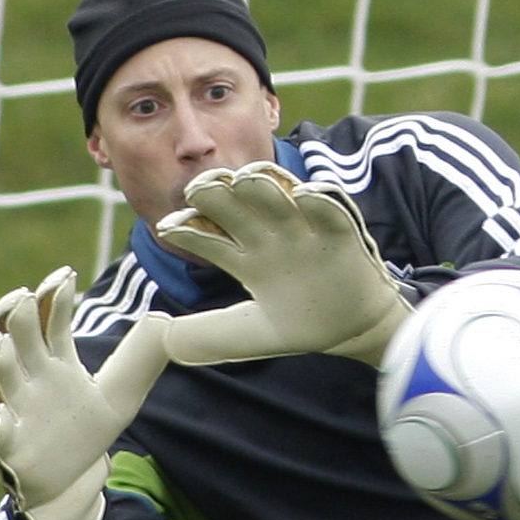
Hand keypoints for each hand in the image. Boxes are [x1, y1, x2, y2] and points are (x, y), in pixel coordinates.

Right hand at [0, 266, 170, 519]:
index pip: (51, 323)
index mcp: (52, 364)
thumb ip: (139, 361)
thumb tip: (165, 320)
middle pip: (15, 343)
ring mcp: (12, 413)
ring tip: (0, 342)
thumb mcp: (119, 395)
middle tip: (24, 296)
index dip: (56, 299)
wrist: (66, 484)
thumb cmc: (83, 431)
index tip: (66, 275)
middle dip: (16, 320)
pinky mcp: (6, 451)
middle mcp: (26, 382)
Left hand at [154, 161, 410, 368]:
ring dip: (257, 184)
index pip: (207, 234)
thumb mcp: (255, 333)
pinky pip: (330, 208)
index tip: (169, 228)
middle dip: (214, 191)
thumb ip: (211, 333)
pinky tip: (302, 194)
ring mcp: (304, 230)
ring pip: (275, 195)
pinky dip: (318, 198)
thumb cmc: (306, 324)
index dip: (187, 228)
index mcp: (245, 256)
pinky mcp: (341, 233)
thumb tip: (163, 339)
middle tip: (199, 190)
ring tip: (244, 181)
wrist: (357, 330)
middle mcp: (270, 236)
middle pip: (234, 203)